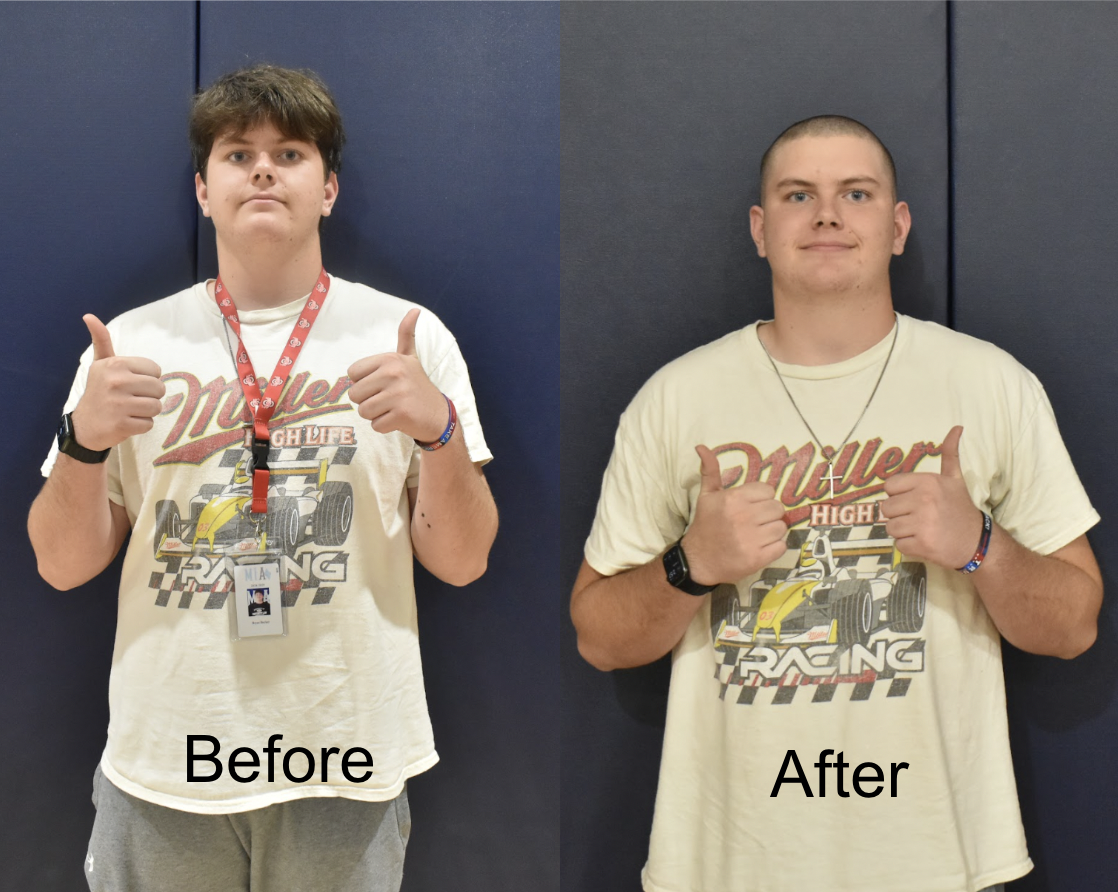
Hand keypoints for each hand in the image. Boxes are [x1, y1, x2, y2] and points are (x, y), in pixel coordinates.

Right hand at [69, 315, 164, 451]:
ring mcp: (118, 404)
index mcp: (115, 364)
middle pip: (159, 388)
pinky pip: (149, 423)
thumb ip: (102, 341)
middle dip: (150, 395)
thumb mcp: (100, 364)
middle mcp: (116, 381)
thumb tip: (89, 316)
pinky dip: (141, 425)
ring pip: (157, 406)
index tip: (130, 384)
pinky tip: (126, 422)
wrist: (85, 426)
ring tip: (130, 410)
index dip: (147, 379)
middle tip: (131, 399)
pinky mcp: (122, 424)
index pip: (156, 370)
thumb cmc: (99, 391)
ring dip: (147, 411)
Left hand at [347, 309, 447, 440]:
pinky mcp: (401, 415)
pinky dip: (384, 426)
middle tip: (387, 399)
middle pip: (354, 394)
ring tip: (392, 408)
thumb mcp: (410, 358)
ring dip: (375, 415)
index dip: (363, 382)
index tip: (381, 384)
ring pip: (363, 411)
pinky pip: (375, 425)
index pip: (352, 374)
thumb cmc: (417, 386)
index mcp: (390, 358)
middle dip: (367, 401)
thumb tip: (415, 310)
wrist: (438, 415)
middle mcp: (394, 373)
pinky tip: (399, 419)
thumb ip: (406, 335)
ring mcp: (398, 394)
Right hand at [681, 445, 787, 585]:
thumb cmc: (705, 525)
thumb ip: (710, 471)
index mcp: (733, 499)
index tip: (751, 507)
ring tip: (756, 535)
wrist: (698, 560)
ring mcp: (751, 539)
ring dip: (772, 531)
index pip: (768, 491)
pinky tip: (759, 547)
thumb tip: (701, 446)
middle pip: (778, 508)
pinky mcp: (757, 558)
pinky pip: (781, 546)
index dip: (762, 499)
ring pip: (781, 527)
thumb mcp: (706, 496)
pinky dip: (774, 548)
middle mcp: (743, 517)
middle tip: (755, 522)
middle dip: (769, 515)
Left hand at [881, 425, 982, 567]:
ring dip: (903, 531)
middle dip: (899, 514)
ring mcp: (923, 523)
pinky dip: (909, 546)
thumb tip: (957, 427)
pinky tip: (925, 541)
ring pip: (890, 527)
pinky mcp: (922, 544)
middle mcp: (924, 500)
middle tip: (919, 517)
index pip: (889, 486)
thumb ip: (950, 454)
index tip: (914, 500)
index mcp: (928, 482)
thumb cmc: (960, 508)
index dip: (898, 495)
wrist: (978, 542)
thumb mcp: (955, 479)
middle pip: (886, 508)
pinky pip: (898, 545)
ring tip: (922, 529)